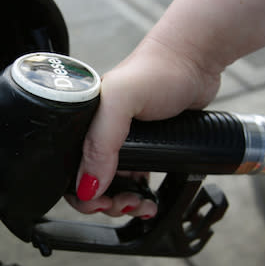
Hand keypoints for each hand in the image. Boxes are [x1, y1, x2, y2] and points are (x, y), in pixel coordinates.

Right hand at [65, 37, 221, 217]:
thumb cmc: (157, 70)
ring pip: (112, 185)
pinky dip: (139, 195)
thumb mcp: (121, 100)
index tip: (98, 202)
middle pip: (89, 182)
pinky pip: (134, 180)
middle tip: (124, 204)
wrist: (196, 61)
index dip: (79, 192)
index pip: (67, 167)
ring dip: (122, 203)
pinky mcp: (146, 147)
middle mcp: (98, 133)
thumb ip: (101, 142)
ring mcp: (123, 141)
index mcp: (83, 123)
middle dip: (103, 202)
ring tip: (140, 204)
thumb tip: (88, 186)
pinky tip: (148, 198)